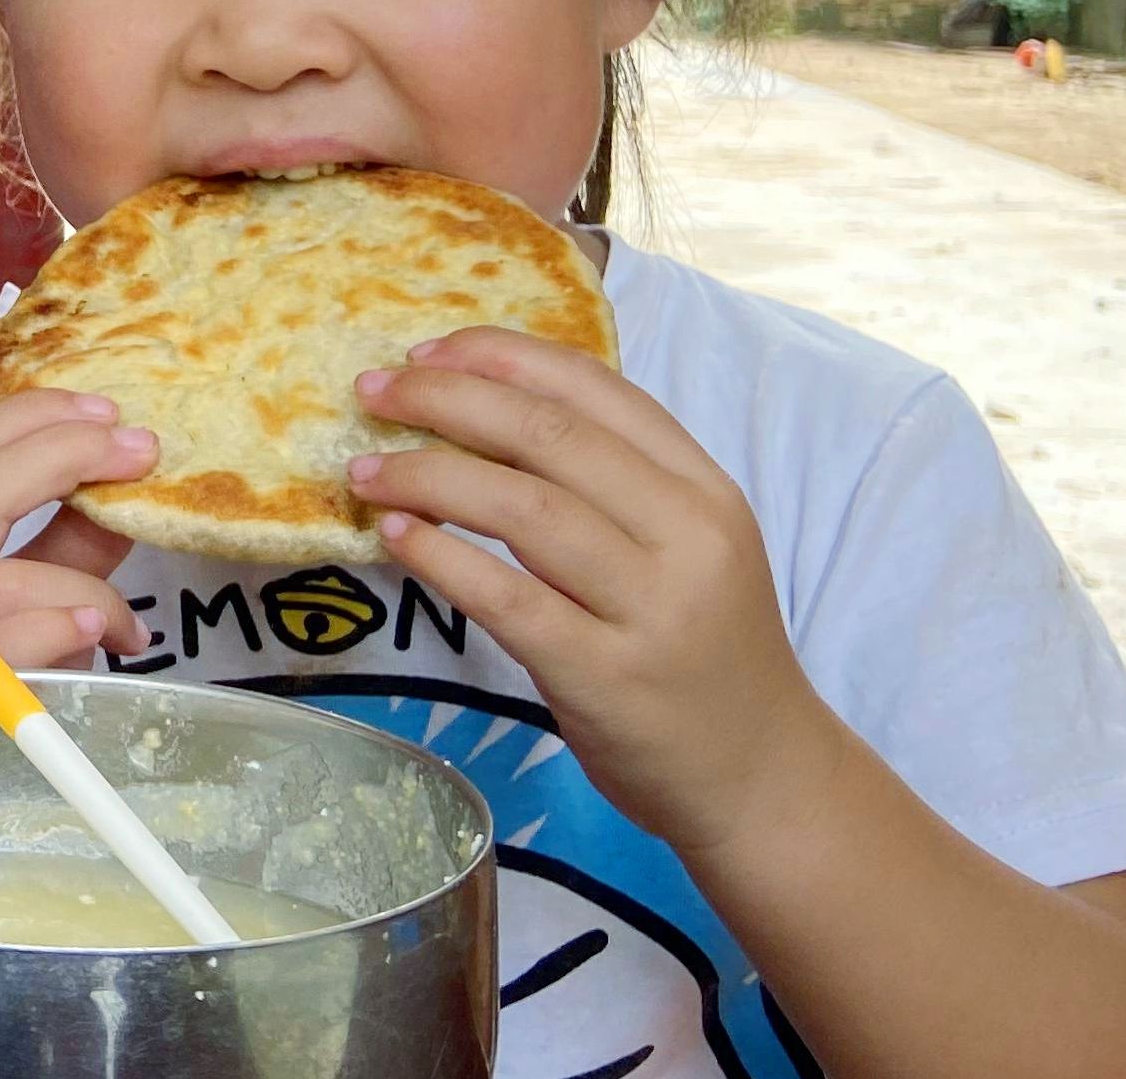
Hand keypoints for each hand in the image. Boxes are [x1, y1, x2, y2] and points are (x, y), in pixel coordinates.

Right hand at [0, 390, 157, 664]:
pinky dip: (66, 626)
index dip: (28, 420)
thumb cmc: (1, 664)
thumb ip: (73, 535)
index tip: (103, 412)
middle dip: (60, 455)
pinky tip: (113, 633)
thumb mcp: (39, 585)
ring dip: (82, 573)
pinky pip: (10, 648)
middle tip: (140, 449)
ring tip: (132, 608)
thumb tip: (129, 476)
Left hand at [348, 327, 839, 853]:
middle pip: (548, 435)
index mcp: (704, 489)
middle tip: (375, 390)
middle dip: (446, 398)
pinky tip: (395, 533)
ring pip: (521, 507)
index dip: (501, 356)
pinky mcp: (605, 676)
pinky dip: (439, 555)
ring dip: (426, 474)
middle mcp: (686, 537)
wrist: (760, 776)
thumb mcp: (688, 546)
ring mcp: (649, 608)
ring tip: (365, 467)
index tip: (428, 349)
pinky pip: (505, 597)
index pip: (595, 388)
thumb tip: (480, 410)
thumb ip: (612, 483)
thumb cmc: (702, 649)